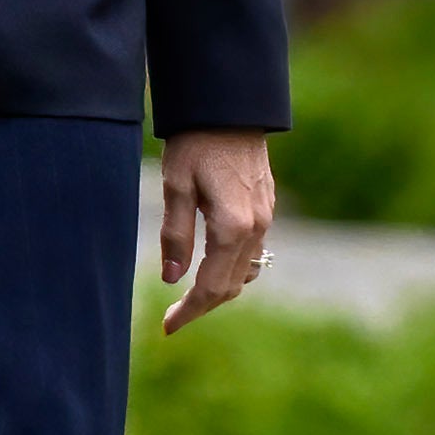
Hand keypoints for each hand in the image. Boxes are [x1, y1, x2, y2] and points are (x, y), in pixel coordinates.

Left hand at [156, 130, 277, 334]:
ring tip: (190, 296)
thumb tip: (172, 279)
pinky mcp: (267, 207)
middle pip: (230, 287)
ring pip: (245, 272)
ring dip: (219, 289)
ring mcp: (266, 218)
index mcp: (232, 228)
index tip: (167, 327)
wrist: (230, 107)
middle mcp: (256, 228)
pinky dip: (233, 268)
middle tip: (174, 317)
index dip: (188, 312)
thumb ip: (175, 236)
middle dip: (202, 306)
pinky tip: (213, 266)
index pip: (210, 287)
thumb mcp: (176, 187)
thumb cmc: (196, 142)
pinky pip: (253, 252)